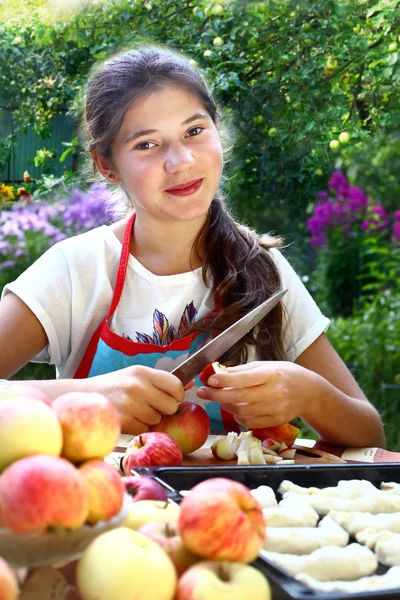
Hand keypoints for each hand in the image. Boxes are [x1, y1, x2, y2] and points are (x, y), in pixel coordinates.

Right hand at [89, 365, 184, 434]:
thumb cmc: (114, 387)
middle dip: (164, 410)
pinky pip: (144, 429)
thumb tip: (190, 385)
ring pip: (157, 419)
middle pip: (171, 406)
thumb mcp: (135, 376)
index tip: (171, 398)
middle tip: (151, 406)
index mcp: (143, 372)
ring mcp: (131, 404)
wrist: (82, 397)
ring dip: (149, 419)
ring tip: (135, 410)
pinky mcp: (124, 420)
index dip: (177, 395)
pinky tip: (127, 418)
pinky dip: (138, 427)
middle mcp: (138, 386)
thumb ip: (160, 381)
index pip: (176, 385)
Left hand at [196, 361, 314, 428]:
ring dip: (226, 406)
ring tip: (220, 399)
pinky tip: (235, 409)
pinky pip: (250, 422)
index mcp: (271, 374)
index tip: (210, 379)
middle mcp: (274, 392)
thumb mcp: (266, 366)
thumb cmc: (285, 374)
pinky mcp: (275, 421)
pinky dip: (238, 416)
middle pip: (240, 397)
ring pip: (242, 411)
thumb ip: (242, 371)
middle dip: (217, 395)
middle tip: (203, 392)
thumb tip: (218, 372)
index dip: (226, 380)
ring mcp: (275, 409)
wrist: (309, 392)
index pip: (245, 379)